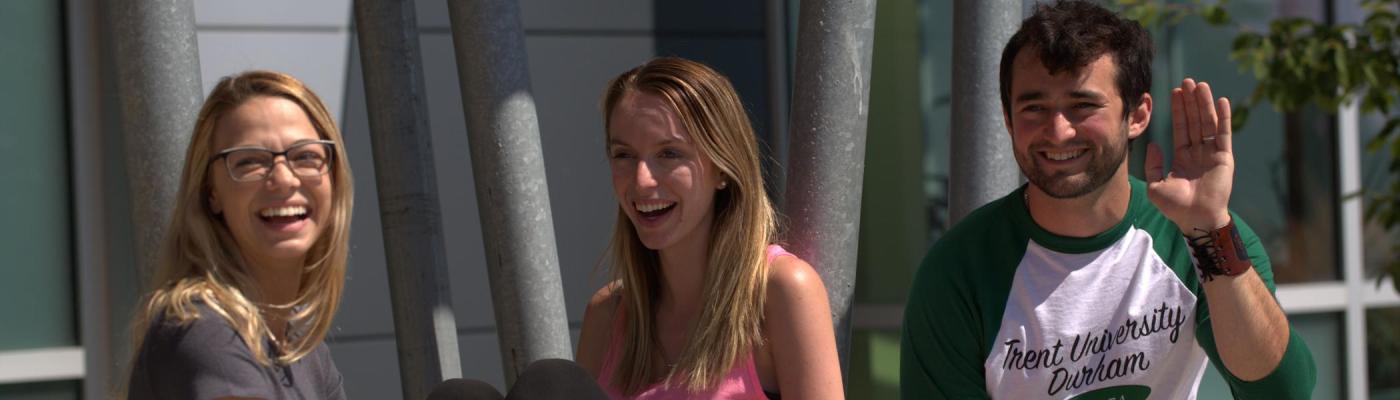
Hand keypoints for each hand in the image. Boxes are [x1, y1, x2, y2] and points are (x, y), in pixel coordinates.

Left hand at [1145, 78, 1233, 233]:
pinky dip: (1223, 117)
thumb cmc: (1175, 207)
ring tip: (1200, 85)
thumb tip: (1154, 144)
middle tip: (1187, 81)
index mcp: (1183, 157)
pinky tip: (1221, 101)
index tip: (1175, 92)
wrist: (1195, 219)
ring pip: (1207, 123)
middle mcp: (1198, 152)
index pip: (1181, 128)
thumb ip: (1153, 165)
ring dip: (1204, 104)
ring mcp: (1212, 154)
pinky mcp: (1224, 157)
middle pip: (1194, 121)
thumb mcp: (1155, 185)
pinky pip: (1223, 133)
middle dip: (1190, 101)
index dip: (1178, 110)